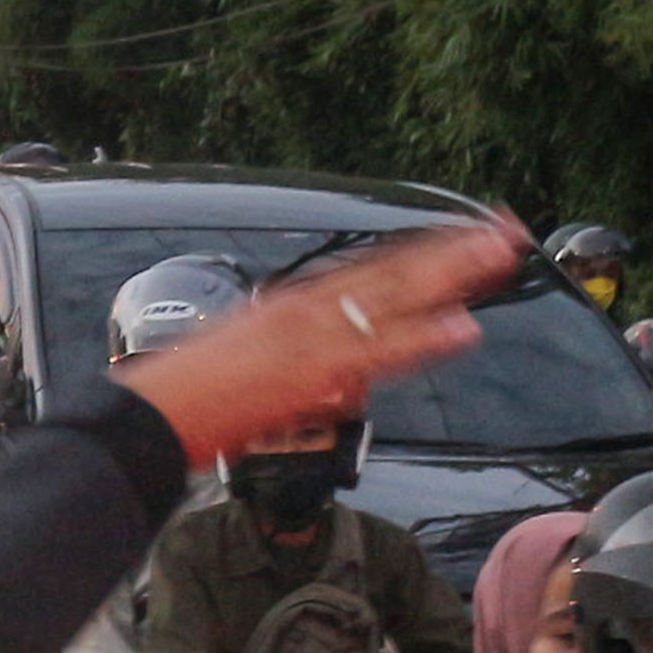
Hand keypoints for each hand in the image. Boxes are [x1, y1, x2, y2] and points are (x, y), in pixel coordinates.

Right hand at [113, 216, 521, 466]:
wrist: (145, 420)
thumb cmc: (182, 399)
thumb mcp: (242, 361)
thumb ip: (295, 361)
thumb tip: (339, 375)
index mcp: (289, 309)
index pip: (369, 272)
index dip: (421, 255)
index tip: (465, 239)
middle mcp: (303, 313)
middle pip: (391, 274)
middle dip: (451, 254)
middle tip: (506, 232)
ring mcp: (308, 340)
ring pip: (393, 299)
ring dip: (450, 278)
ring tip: (501, 258)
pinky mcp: (308, 374)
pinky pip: (375, 355)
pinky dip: (420, 340)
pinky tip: (462, 329)